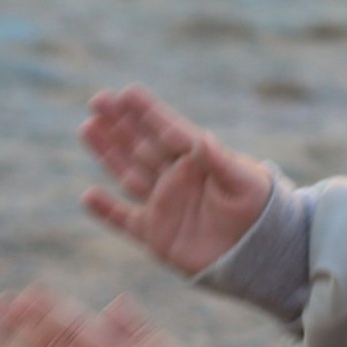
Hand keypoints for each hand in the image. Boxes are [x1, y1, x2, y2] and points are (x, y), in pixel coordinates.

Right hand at [78, 84, 273, 276]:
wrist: (258, 254)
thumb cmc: (259, 211)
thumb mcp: (244, 183)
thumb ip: (221, 162)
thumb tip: (203, 138)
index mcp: (197, 161)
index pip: (167, 131)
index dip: (147, 112)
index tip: (127, 92)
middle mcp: (175, 178)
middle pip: (141, 145)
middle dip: (120, 124)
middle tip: (98, 100)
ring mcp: (163, 204)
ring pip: (128, 173)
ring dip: (108, 153)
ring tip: (88, 128)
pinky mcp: (155, 234)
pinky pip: (124, 220)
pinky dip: (106, 210)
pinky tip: (88, 196)